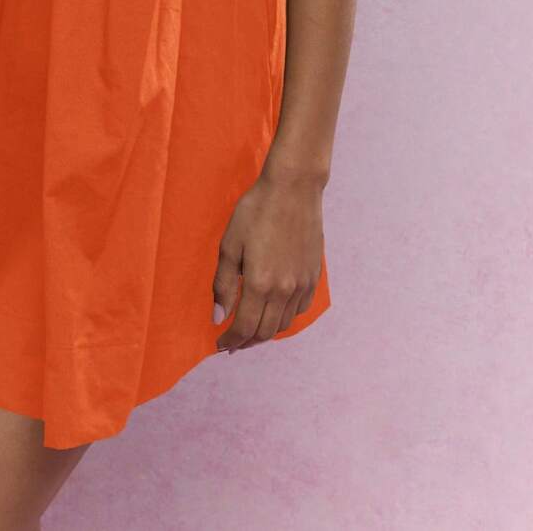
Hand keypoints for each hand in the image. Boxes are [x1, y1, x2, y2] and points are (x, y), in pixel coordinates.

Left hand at [212, 168, 323, 352]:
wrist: (293, 189)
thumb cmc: (256, 211)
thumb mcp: (230, 244)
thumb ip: (224, 284)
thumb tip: (219, 316)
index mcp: (260, 284)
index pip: (244, 328)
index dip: (230, 340)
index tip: (219, 344)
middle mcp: (284, 290)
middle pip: (265, 332)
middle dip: (246, 341)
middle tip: (232, 341)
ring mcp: (302, 285)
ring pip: (284, 324)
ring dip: (265, 332)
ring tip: (250, 328)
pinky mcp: (313, 276)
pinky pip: (299, 309)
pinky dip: (285, 317)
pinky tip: (274, 310)